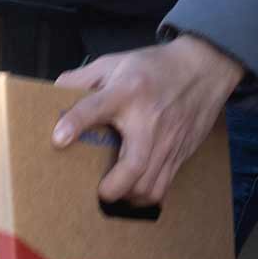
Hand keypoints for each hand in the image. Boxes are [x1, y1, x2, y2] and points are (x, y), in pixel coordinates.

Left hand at [53, 36, 242, 205]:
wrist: (205, 69)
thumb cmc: (155, 67)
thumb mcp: (114, 62)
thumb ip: (82, 78)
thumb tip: (53, 95)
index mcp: (127, 92)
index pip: (96, 107)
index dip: (75, 123)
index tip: (58, 139)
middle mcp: (148, 119)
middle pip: (133, 164)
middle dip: (113, 187)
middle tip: (99, 191)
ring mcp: (168, 139)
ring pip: (150, 184)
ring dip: (129, 195)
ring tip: (115, 192)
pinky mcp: (181, 152)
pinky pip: (164, 185)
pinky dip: (146, 196)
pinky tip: (135, 191)